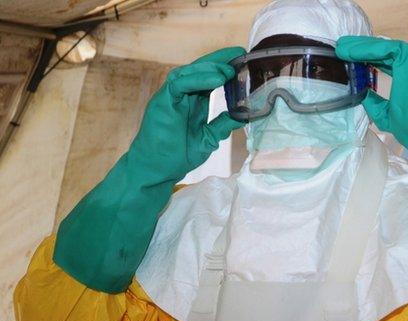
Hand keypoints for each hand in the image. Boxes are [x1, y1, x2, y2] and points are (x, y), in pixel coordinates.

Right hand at [128, 47, 245, 180]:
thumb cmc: (177, 154)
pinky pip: (180, 83)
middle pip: (200, 70)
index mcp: (192, 102)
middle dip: (220, 61)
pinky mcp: (162, 101)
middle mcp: (181, 95)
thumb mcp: (208, 138)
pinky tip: (217, 78)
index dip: (225, 70)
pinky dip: (198, 78)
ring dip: (211, 68)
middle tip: (239, 55)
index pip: (209, 79)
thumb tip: (243, 115)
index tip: (243, 63)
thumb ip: (222, 124)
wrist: (156, 171)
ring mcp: (170, 97)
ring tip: (230, 69)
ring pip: (189, 72)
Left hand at [336, 36, 407, 147]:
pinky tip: (348, 51)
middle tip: (341, 48)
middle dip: (359, 50)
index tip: (348, 59)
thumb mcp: (388, 114)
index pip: (386, 61)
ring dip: (359, 47)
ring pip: (380, 47)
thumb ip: (375, 102)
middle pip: (382, 52)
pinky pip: (381, 49)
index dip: (366, 59)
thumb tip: (360, 94)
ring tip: (340, 47)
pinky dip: (363, 49)